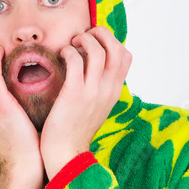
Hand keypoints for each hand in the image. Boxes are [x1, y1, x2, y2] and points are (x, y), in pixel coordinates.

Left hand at [40, 26, 132, 179]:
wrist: (66, 154)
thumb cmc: (75, 130)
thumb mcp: (96, 107)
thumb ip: (99, 88)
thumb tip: (93, 68)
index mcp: (114, 91)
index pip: (126, 56)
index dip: (111, 41)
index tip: (94, 42)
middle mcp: (108, 89)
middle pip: (116, 47)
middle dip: (100, 34)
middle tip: (84, 37)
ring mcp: (93, 92)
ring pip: (98, 50)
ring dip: (84, 40)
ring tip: (72, 44)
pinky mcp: (74, 94)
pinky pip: (76, 60)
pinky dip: (69, 51)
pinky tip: (62, 55)